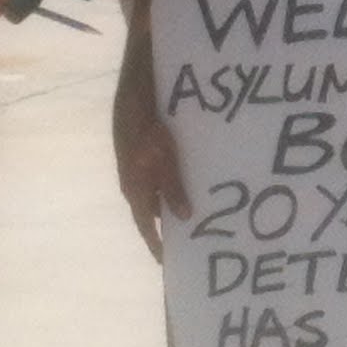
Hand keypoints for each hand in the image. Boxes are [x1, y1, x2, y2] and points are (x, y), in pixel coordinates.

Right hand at [113, 53, 190, 260]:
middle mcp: (137, 177)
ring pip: (165, 188)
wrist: (138, 81)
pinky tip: (209, 175)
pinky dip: (185, 177)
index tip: (169, 265)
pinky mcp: (152, 144)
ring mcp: (143, 160)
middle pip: (156, 208)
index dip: (157, 244)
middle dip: (175, 223)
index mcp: (135, 185)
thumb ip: (171, 185)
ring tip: (212, 210)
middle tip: (201, 237)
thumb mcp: (160, 154)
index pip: (146, 224)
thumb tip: (185, 218)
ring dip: (183, 198)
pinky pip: (170, 168)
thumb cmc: (147, 119)